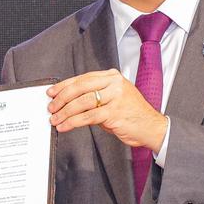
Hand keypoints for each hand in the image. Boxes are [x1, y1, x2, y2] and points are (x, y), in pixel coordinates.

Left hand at [47, 69, 167, 151]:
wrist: (151, 127)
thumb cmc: (131, 114)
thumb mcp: (112, 99)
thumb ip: (93, 98)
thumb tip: (68, 102)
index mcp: (112, 76)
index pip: (82, 78)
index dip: (64, 86)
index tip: (52, 92)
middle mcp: (114, 83)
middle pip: (80, 88)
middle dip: (61, 99)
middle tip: (51, 107)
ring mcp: (115, 97)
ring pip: (82, 102)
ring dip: (65, 112)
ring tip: (55, 119)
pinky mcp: (114, 112)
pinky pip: (88, 117)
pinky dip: (73, 122)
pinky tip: (65, 126)